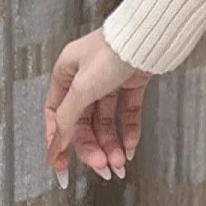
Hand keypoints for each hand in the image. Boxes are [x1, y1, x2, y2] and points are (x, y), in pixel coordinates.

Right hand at [44, 29, 151, 185]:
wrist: (149, 37)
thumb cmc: (112, 50)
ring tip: (119, 163)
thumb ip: (68, 118)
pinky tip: (130, 147)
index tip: (61, 167)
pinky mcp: (131, 82)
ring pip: (105, 121)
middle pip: (83, 123)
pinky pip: (126, 112)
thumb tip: (57, 143)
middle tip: (102, 168)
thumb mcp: (82, 87)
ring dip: (111, 144)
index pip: (57, 117)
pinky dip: (129, 131)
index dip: (58, 143)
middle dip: (92, 148)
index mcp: (66, 74)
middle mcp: (86, 78)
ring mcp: (109, 80)